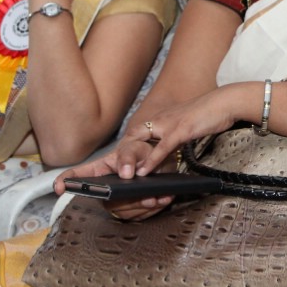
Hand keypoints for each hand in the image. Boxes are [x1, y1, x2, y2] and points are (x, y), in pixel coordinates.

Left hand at [54, 85, 247, 219]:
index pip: (115, 152)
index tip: (62, 183)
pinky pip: (164, 146)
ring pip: (138, 148)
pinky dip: (154, 159)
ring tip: (118, 181)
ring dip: (127, 164)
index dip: (88, 169)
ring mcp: (165, 126)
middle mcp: (152, 127)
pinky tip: (146, 172)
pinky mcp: (181, 128)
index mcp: (148, 132)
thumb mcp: (177, 140)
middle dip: (96, 170)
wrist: (224, 102)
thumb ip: (161, 157)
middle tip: (78, 184)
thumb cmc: (202, 121)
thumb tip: (146, 179)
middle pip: (120, 150)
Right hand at [55, 147, 175, 220]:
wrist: (161, 160)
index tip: (58, 188)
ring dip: (144, 206)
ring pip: (125, 211)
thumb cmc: (143, 151)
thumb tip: (125, 173)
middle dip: (130, 201)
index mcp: (100, 170)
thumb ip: (129, 156)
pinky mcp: (131, 209)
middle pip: (108, 202)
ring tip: (159, 197)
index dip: (65, 181)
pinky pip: (139, 215)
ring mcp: (116, 201)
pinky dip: (153, 209)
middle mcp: (105, 188)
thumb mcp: (136, 147)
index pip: (77, 176)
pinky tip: (163, 199)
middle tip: (148, 196)